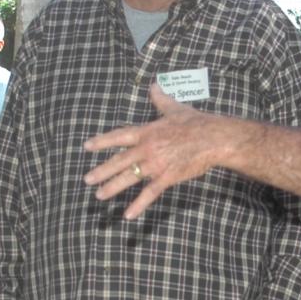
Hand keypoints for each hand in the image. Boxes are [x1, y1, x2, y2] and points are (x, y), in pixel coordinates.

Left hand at [83, 82, 234, 218]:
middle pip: (119, 160)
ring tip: (99, 195)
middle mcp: (147, 148)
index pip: (119, 136)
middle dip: (101, 171)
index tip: (87, 147)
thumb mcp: (175, 108)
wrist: (213, 139)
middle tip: (87, 179)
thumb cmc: (196, 122)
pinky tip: (127, 215)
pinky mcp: (167, 177)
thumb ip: (160, 99)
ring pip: (129, 177)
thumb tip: (154, 85)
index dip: (102, 141)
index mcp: (147, 131)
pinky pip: (149, 193)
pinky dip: (138, 205)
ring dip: (112, 187)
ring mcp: (155, 164)